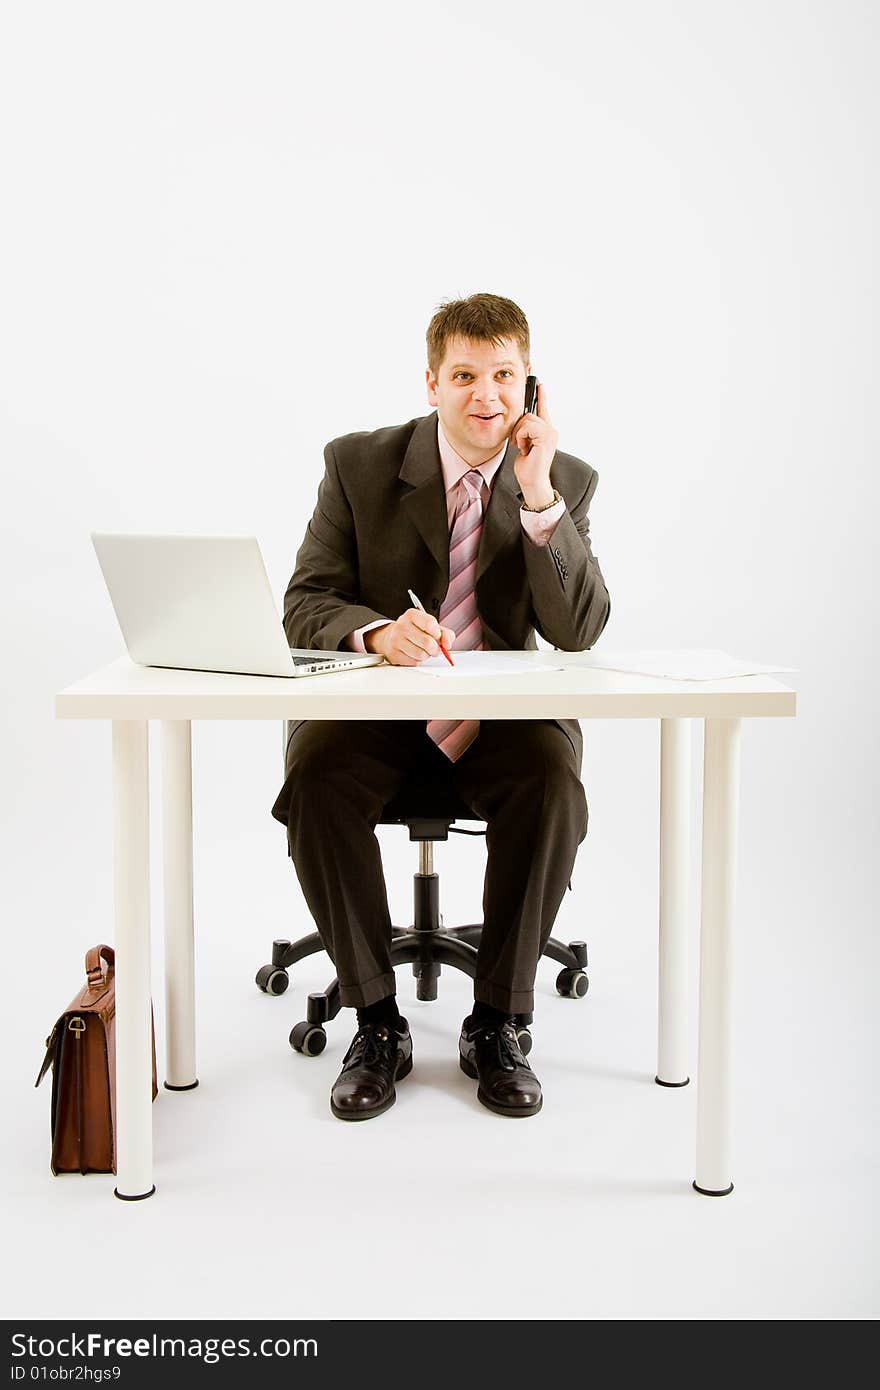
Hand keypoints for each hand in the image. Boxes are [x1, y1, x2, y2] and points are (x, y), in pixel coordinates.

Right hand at [366, 609, 455, 665]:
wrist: (392, 637)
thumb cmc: (415, 631)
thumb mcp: (431, 626)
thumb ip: (444, 633)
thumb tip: (447, 644)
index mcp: (412, 615)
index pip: (430, 623)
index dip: (438, 634)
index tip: (438, 637)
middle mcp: (402, 625)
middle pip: (428, 642)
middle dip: (435, 649)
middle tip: (434, 648)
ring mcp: (396, 640)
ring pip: (421, 654)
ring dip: (426, 655)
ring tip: (423, 650)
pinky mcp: (394, 653)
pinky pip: (414, 662)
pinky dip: (418, 661)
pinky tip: (413, 654)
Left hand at [511, 382, 558, 507]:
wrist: (532, 482)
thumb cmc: (528, 466)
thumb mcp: (525, 444)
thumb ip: (526, 431)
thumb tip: (521, 421)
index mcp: (546, 431)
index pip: (543, 408)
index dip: (541, 395)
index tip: (539, 383)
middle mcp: (551, 430)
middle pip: (529, 413)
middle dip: (518, 427)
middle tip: (518, 442)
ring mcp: (550, 433)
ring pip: (528, 419)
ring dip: (519, 434)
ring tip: (522, 447)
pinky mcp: (546, 438)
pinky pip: (528, 427)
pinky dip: (521, 437)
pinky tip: (523, 449)